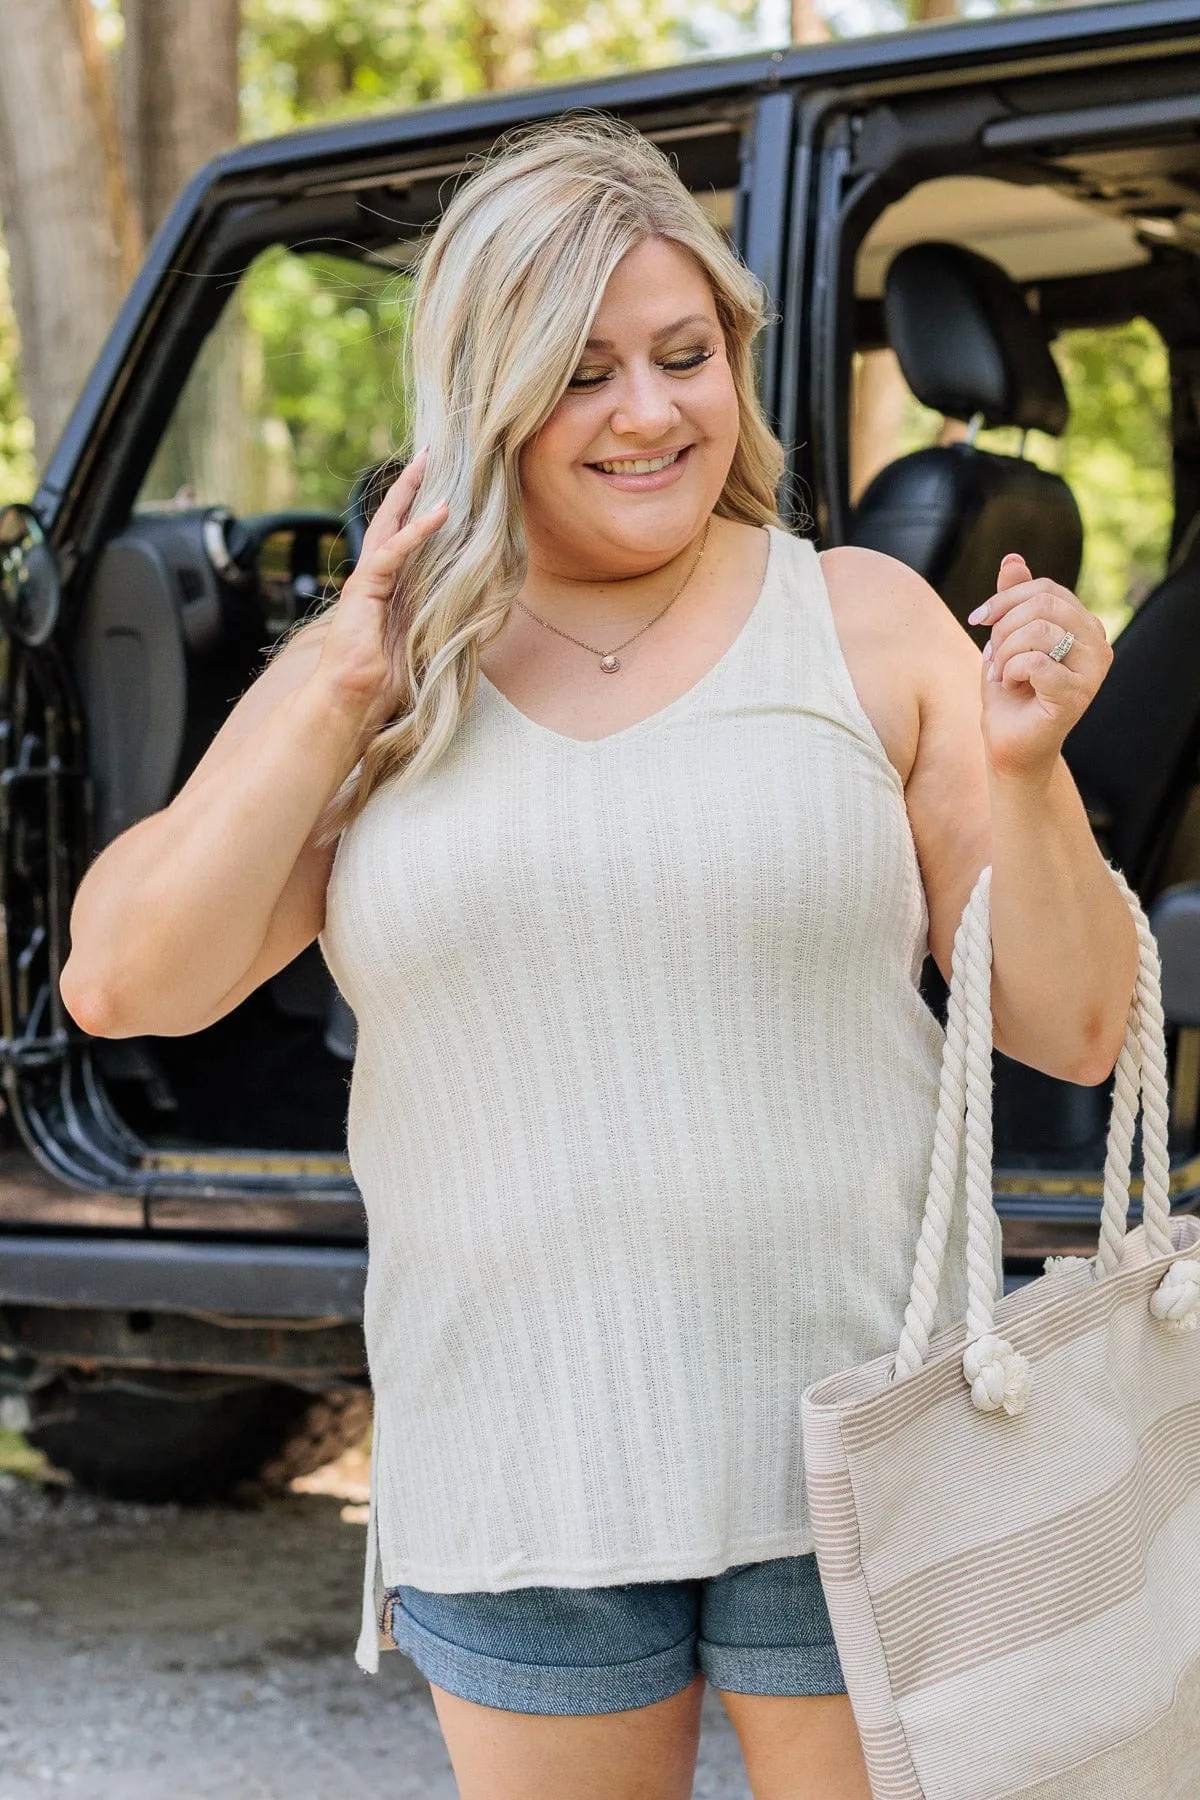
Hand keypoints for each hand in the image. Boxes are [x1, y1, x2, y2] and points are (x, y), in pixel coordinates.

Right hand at [312, 446, 447, 732]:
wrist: (352, 703)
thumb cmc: (386, 686)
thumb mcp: (428, 646)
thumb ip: (447, 622)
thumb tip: (484, 613)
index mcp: (389, 590)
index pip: (405, 539)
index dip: (423, 512)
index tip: (443, 486)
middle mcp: (376, 579)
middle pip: (393, 519)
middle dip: (411, 485)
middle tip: (430, 452)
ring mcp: (367, 582)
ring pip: (389, 525)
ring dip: (410, 492)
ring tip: (428, 461)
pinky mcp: (364, 590)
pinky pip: (393, 552)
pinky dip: (416, 531)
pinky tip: (439, 511)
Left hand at [967, 553, 1111, 783]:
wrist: (1009, 742)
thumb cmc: (1010, 692)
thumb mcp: (1006, 637)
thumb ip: (1013, 599)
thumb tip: (1013, 558)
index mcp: (1086, 625)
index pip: (1046, 588)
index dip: (1005, 598)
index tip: (978, 619)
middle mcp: (1099, 643)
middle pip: (1045, 604)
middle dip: (1004, 626)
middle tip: (992, 654)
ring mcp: (1093, 671)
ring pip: (1039, 631)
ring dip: (1005, 651)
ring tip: (1002, 672)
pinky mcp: (1077, 695)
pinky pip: (1035, 662)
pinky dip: (1011, 671)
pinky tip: (1010, 686)